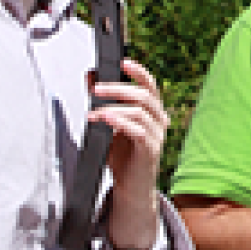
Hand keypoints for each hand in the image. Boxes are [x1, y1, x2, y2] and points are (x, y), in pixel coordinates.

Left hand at [95, 57, 170, 189]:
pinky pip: (138, 131)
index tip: (122, 62)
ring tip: (93, 112)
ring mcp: (157, 136)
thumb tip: (91, 75)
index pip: (150, 85)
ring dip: (113, 108)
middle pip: (144, 96)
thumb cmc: (121, 155)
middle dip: (118, 89)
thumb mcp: (109, 124)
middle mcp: (159, 121)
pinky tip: (105, 119)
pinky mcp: (150, 151)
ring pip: (140, 112)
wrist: (129, 187)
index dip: (138, 71)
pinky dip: (120, 122)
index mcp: (152, 111)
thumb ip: (102, 100)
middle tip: (96, 89)